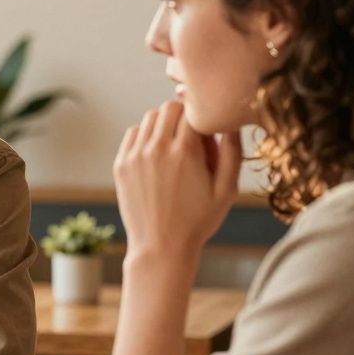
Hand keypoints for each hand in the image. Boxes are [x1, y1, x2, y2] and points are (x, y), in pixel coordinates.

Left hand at [113, 100, 241, 258]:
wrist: (160, 247)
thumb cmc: (198, 221)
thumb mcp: (226, 190)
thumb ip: (233, 152)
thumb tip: (232, 122)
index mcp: (184, 151)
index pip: (193, 109)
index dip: (204, 118)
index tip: (209, 135)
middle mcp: (156, 149)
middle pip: (170, 107)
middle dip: (184, 116)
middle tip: (193, 139)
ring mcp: (134, 156)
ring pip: (149, 118)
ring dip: (164, 124)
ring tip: (175, 149)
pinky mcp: (121, 165)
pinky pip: (133, 134)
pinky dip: (145, 136)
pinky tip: (157, 155)